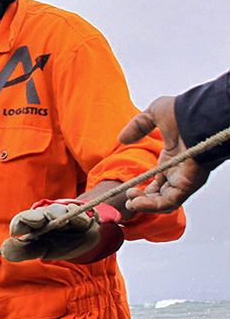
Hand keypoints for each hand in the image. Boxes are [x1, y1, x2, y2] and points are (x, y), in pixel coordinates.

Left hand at [1, 200, 122, 263]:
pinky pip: (80, 214)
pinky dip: (80, 218)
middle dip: (38, 216)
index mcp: (32, 224)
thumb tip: (4, 250)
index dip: (19, 224)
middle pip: (39, 213)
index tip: (15, 232)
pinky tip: (82, 222)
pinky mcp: (80, 214)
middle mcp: (46, 215)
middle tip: (38, 220)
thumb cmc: (57, 244)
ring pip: (58, 211)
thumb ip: (22, 251)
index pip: (21, 220)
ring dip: (60, 216)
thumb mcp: (40, 250)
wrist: (84, 241)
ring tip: (65, 222)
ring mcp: (63, 213)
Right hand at [120, 96, 207, 212]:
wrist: (197, 115)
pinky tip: (137, 202)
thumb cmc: (182, 112)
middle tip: (128, 197)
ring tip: (131, 203)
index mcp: (173, 160)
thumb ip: (137, 126)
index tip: (129, 189)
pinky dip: (152, 206)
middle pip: (161, 196)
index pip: (159, 183)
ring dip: (145, 206)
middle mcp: (180, 173)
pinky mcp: (188, 185)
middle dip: (142, 200)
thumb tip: (122, 138)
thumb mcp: (154, 114)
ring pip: (165, 202)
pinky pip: (170, 202)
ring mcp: (185, 180)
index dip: (143, 190)